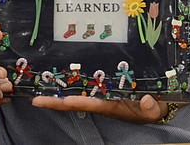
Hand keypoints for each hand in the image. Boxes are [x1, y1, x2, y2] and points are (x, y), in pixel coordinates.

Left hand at [31, 93, 167, 123]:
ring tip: (37, 90)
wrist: (154, 102)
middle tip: (35, 100)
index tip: (63, 101)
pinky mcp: (100, 88)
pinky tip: (54, 80)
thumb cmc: (152, 106)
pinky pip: (81, 88)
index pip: (90, 104)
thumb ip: (150, 107)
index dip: (77, 102)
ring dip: (56, 94)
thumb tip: (146, 100)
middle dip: (55, 102)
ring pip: (74, 94)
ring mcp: (98, 95)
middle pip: (74, 102)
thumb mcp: (154, 109)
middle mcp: (100, 101)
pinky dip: (67, 85)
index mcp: (111, 106)